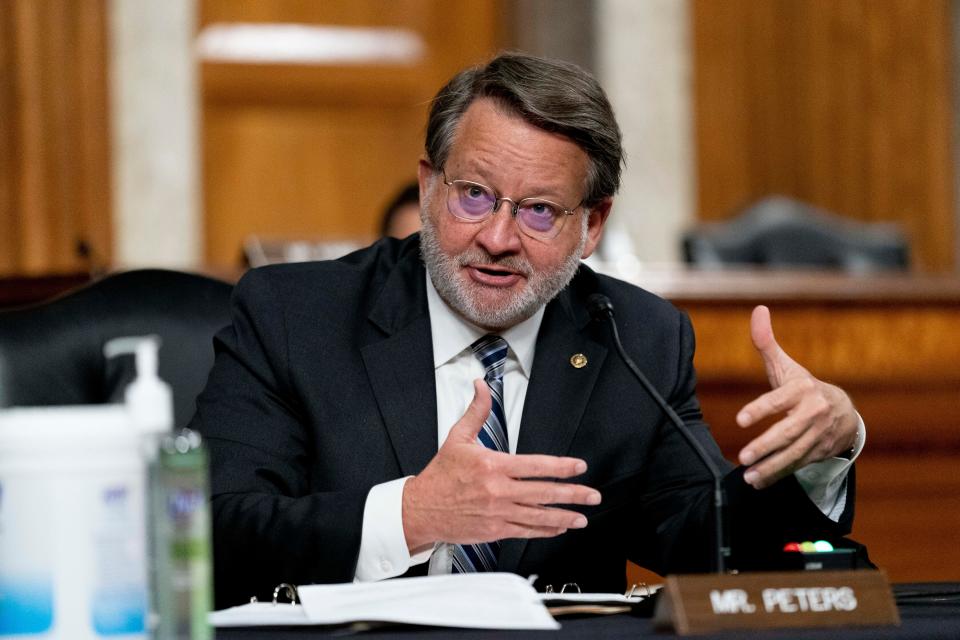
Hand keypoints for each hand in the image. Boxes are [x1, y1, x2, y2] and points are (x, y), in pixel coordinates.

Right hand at [402, 380, 600, 552]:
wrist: (421, 509)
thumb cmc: (440, 476)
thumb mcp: (457, 438)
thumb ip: (476, 412)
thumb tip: (481, 387)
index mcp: (492, 466)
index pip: (536, 466)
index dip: (561, 467)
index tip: (578, 466)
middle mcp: (498, 491)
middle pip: (544, 493)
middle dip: (573, 494)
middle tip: (592, 495)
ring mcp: (498, 513)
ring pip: (538, 515)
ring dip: (564, 516)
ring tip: (582, 517)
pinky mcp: (494, 530)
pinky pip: (525, 530)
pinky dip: (544, 530)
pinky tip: (557, 528)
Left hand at [736, 305, 858, 488]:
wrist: (845, 413)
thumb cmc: (804, 387)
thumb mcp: (787, 366)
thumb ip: (767, 343)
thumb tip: (758, 310)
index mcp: (802, 390)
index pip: (779, 400)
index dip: (760, 409)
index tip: (740, 420)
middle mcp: (812, 414)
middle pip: (788, 432)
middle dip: (766, 446)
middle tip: (743, 456)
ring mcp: (817, 435)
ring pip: (793, 454)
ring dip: (770, 467)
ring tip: (749, 474)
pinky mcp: (817, 452)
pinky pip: (796, 466)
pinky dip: (777, 475)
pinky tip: (758, 482)